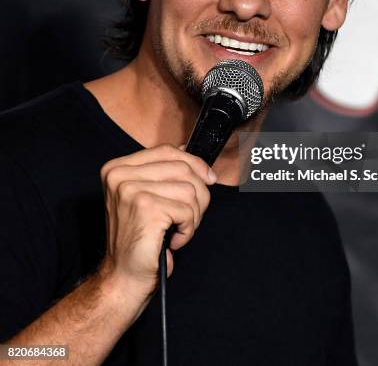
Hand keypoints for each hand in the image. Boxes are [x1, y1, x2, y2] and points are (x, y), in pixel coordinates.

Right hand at [98, 144, 216, 297]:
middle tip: (188, 217)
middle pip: (182, 168)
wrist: (123, 278)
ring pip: (190, 189)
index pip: (166, 151)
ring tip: (178, 230)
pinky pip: (188, 210)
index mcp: (117, 168)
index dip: (194, 163)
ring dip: (193, 215)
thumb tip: (187, 151)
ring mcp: (131, 190)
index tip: (208, 178)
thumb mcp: (146, 197)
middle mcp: (119, 175)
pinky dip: (188, 229)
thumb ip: (162, 172)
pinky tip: (173, 241)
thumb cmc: (139, 239)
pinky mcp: (146, 208)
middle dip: (198, 194)